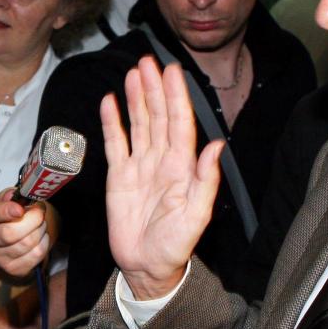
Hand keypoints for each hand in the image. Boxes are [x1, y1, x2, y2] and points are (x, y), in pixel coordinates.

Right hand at [0, 189, 52, 279]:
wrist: (12, 234)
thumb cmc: (9, 215)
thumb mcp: (7, 199)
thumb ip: (11, 195)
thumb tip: (15, 196)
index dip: (6, 211)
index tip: (20, 209)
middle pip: (8, 233)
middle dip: (31, 220)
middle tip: (39, 211)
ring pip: (26, 243)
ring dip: (40, 229)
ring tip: (39, 223)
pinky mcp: (13, 268)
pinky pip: (35, 254)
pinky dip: (44, 242)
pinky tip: (40, 236)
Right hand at [103, 55, 223, 299]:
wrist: (147, 267)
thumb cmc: (176, 245)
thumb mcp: (197, 215)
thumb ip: (206, 179)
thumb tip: (217, 145)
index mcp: (182, 167)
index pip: (179, 123)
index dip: (175, 96)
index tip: (171, 71)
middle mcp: (161, 160)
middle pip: (157, 116)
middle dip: (154, 88)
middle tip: (148, 61)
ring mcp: (139, 166)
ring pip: (138, 124)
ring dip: (136, 98)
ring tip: (133, 73)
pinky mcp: (119, 177)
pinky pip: (115, 144)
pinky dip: (112, 123)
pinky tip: (111, 103)